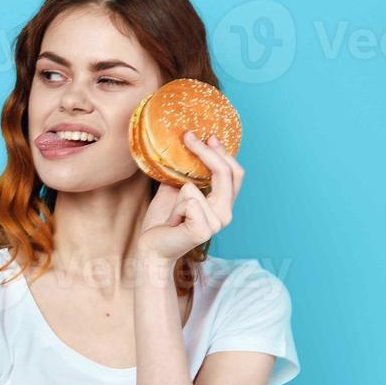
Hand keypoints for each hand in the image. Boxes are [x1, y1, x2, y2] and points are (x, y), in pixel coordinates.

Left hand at [135, 133, 244, 264]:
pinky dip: (174, 208)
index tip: (209, 136)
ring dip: (177, 196)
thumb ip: (184, 174)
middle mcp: (225, 214)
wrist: (151, 248)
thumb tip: (180, 148)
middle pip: (225, 173)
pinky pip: (187, 201)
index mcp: (223, 204)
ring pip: (194, 188)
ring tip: (173, 213)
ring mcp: (216, 224)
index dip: (223, 153)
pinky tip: (172, 222)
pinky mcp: (203, 231)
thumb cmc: (163, 221)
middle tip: (188, 136)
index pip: (234, 173)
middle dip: (205, 152)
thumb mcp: (174, 191)